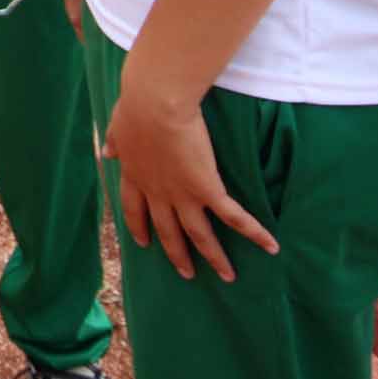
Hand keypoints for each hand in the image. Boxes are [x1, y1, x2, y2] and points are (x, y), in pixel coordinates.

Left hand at [102, 72, 277, 283]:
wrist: (155, 103)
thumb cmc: (137, 107)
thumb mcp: (119, 127)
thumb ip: (115, 142)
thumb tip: (107, 152)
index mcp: (135, 176)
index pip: (134, 210)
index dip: (139, 227)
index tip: (143, 243)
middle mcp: (158, 192)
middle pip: (167, 231)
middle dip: (177, 254)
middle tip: (186, 273)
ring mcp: (183, 194)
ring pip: (199, 235)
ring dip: (214, 257)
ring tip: (227, 276)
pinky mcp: (208, 189)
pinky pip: (234, 216)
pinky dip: (254, 233)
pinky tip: (270, 247)